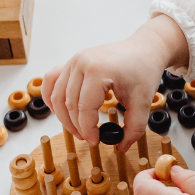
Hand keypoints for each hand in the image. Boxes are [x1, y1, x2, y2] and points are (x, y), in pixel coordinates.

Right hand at [42, 15, 186, 149]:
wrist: (144, 48)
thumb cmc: (144, 70)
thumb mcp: (143, 102)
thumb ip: (133, 128)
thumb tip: (121, 146)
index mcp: (98, 71)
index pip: (84, 108)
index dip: (87, 129)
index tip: (95, 141)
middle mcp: (81, 63)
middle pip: (69, 104)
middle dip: (76, 126)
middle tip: (87, 138)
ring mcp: (74, 60)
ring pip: (57, 95)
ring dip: (63, 117)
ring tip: (77, 129)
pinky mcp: (72, 61)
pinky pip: (52, 80)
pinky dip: (51, 97)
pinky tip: (58, 111)